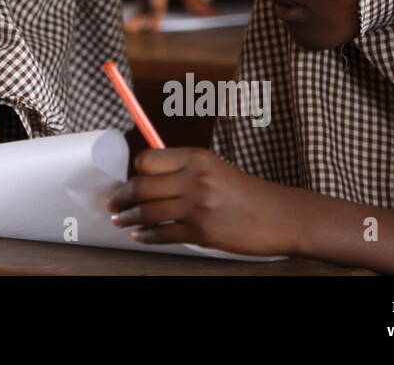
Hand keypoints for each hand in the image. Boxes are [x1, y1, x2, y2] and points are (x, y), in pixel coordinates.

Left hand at [107, 147, 298, 255]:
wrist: (281, 217)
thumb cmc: (245, 193)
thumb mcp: (214, 168)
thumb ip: (183, 169)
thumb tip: (146, 176)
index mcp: (196, 157)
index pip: (147, 160)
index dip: (133, 172)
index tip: (126, 180)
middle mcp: (195, 179)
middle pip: (141, 186)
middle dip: (121, 197)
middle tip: (112, 203)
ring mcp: (198, 207)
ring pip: (148, 212)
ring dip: (128, 218)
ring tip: (120, 221)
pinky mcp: (202, 232)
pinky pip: (163, 234)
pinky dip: (147, 236)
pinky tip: (141, 235)